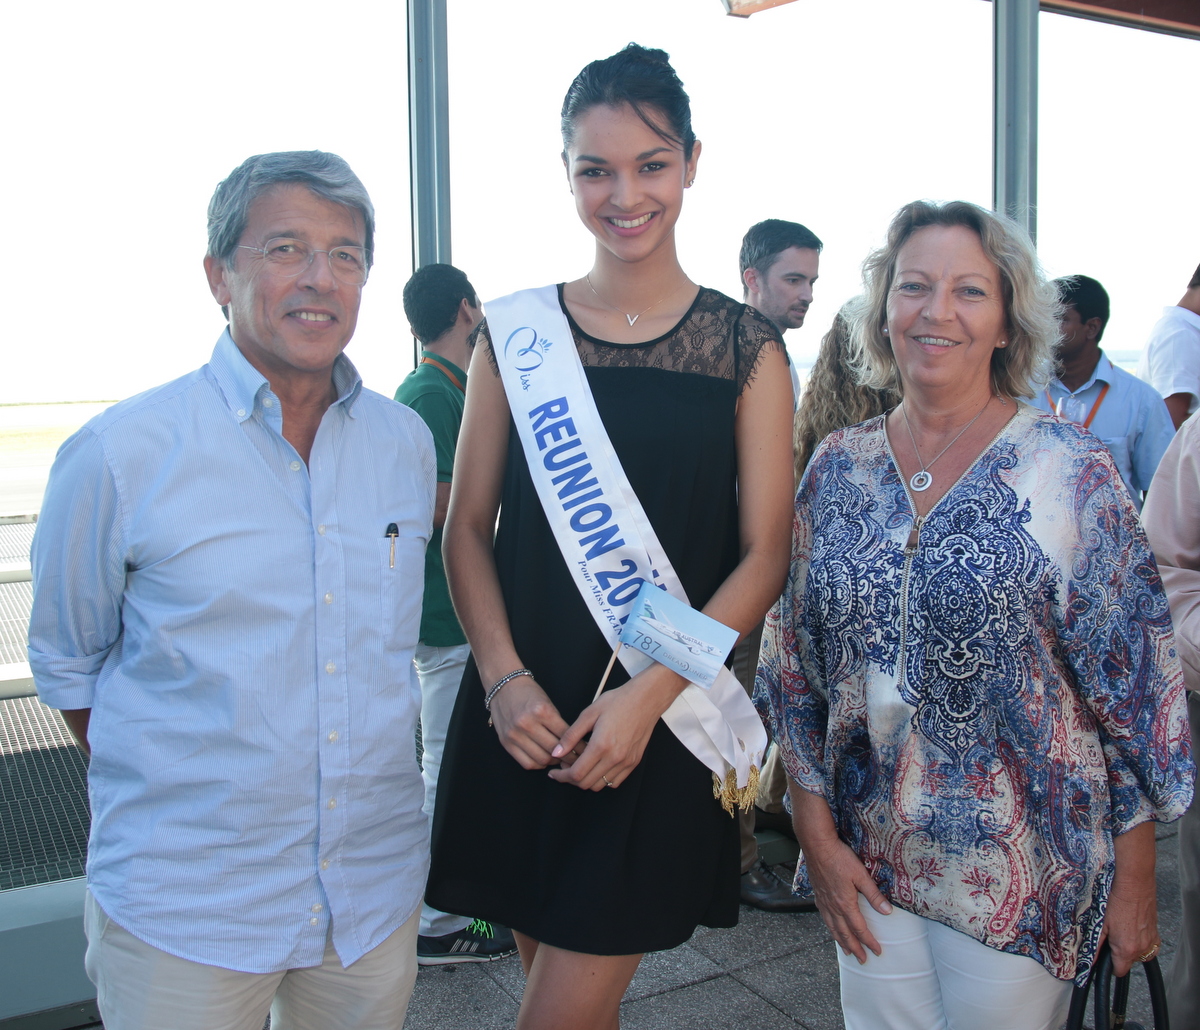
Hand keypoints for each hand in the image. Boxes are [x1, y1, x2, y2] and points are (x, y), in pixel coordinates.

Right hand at [488, 675, 569, 769]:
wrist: (503, 686)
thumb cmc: (528, 692)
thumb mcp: (547, 703)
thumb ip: (558, 723)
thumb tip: (573, 744)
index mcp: (541, 711)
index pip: (565, 735)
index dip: (578, 746)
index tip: (585, 750)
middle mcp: (526, 724)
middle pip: (554, 750)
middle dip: (569, 757)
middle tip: (576, 759)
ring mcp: (514, 735)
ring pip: (541, 759)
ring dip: (554, 762)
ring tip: (560, 759)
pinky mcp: (506, 743)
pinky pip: (526, 763)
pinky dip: (538, 765)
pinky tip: (544, 760)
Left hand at [547, 663, 684, 790]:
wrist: (645, 699)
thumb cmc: (617, 702)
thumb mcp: (589, 713)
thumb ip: (571, 736)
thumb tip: (556, 752)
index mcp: (601, 745)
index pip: (576, 774)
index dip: (561, 776)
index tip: (554, 773)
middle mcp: (614, 758)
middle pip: (586, 784)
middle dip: (570, 779)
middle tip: (564, 768)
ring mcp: (626, 762)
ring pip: (600, 785)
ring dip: (586, 780)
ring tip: (579, 766)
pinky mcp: (634, 762)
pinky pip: (614, 782)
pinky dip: (602, 780)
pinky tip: (596, 766)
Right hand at [804, 836, 891, 963]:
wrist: (817, 847)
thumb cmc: (840, 858)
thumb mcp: (861, 875)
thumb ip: (874, 895)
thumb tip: (888, 912)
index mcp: (846, 904)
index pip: (860, 929)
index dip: (869, 941)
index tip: (877, 951)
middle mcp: (833, 907)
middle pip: (845, 933)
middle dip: (855, 948)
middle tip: (863, 960)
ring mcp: (824, 902)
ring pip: (833, 928)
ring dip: (841, 942)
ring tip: (847, 952)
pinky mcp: (818, 895)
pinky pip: (825, 918)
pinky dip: (830, 928)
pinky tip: (831, 928)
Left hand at [1100, 820, 1158, 976]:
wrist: (1134, 882)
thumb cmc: (1116, 899)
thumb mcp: (1100, 923)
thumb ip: (1096, 944)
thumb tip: (1089, 960)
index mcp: (1126, 949)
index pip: (1119, 971)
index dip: (1110, 965)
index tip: (1104, 957)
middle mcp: (1142, 948)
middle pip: (1129, 962)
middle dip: (1119, 953)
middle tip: (1111, 936)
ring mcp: (1151, 940)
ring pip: (1139, 953)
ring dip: (1130, 946)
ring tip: (1121, 928)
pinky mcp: (1156, 932)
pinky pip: (1148, 944)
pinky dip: (1140, 939)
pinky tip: (1131, 925)